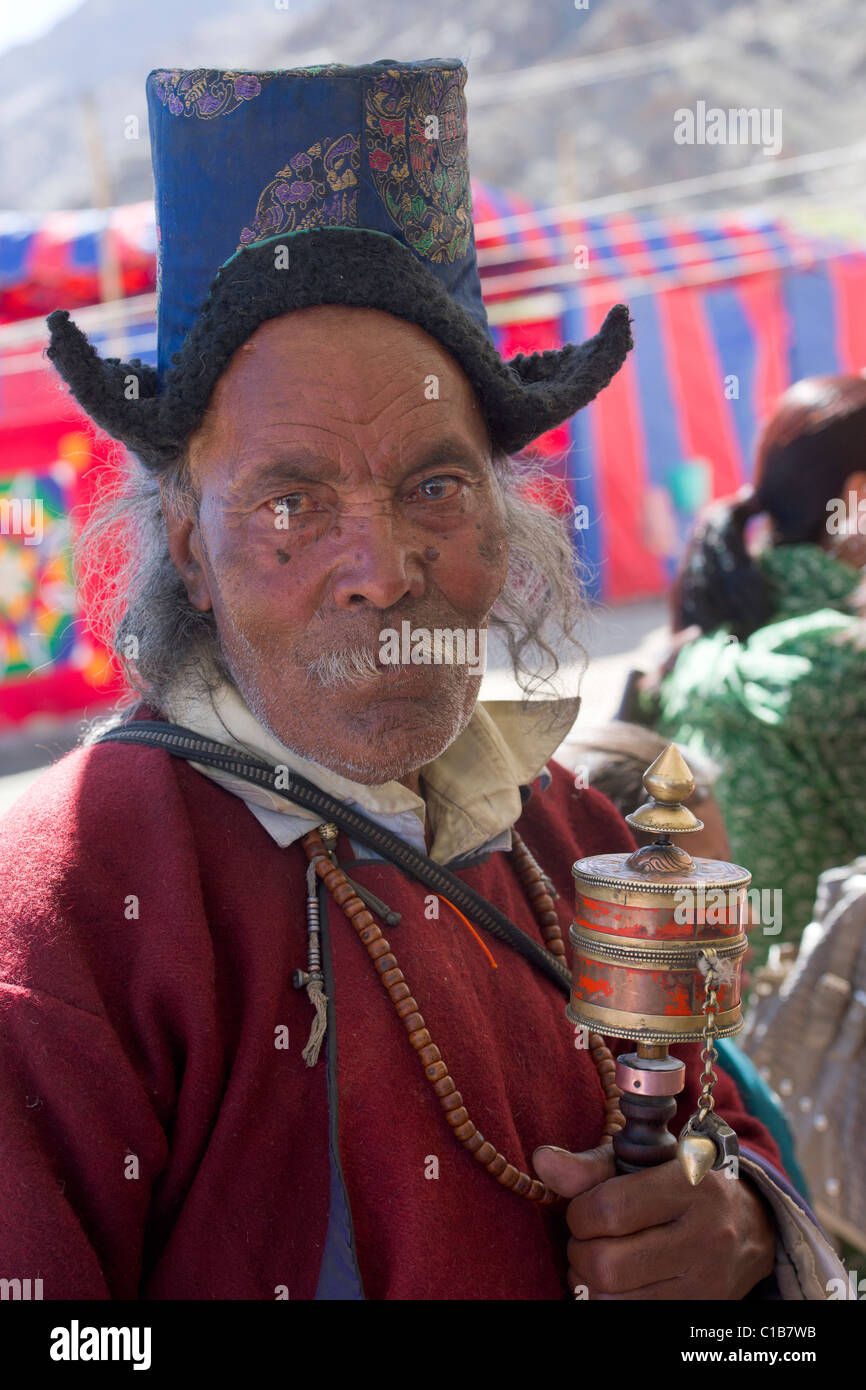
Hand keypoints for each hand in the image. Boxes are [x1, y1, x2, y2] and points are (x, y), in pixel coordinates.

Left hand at [533, 1143, 775, 1299]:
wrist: (750, 1225)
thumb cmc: (680, 1182)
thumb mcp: (642, 1161)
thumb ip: (590, 1166)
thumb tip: (542, 1162)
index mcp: (691, 1184)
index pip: (609, 1210)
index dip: (579, 1213)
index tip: (583, 1209)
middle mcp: (705, 1236)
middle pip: (607, 1264)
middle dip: (579, 1252)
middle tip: (585, 1238)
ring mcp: (705, 1282)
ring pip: (614, 1301)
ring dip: (589, 1283)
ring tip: (597, 1259)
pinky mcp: (701, 1310)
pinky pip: (632, 1317)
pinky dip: (609, 1302)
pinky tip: (615, 1283)